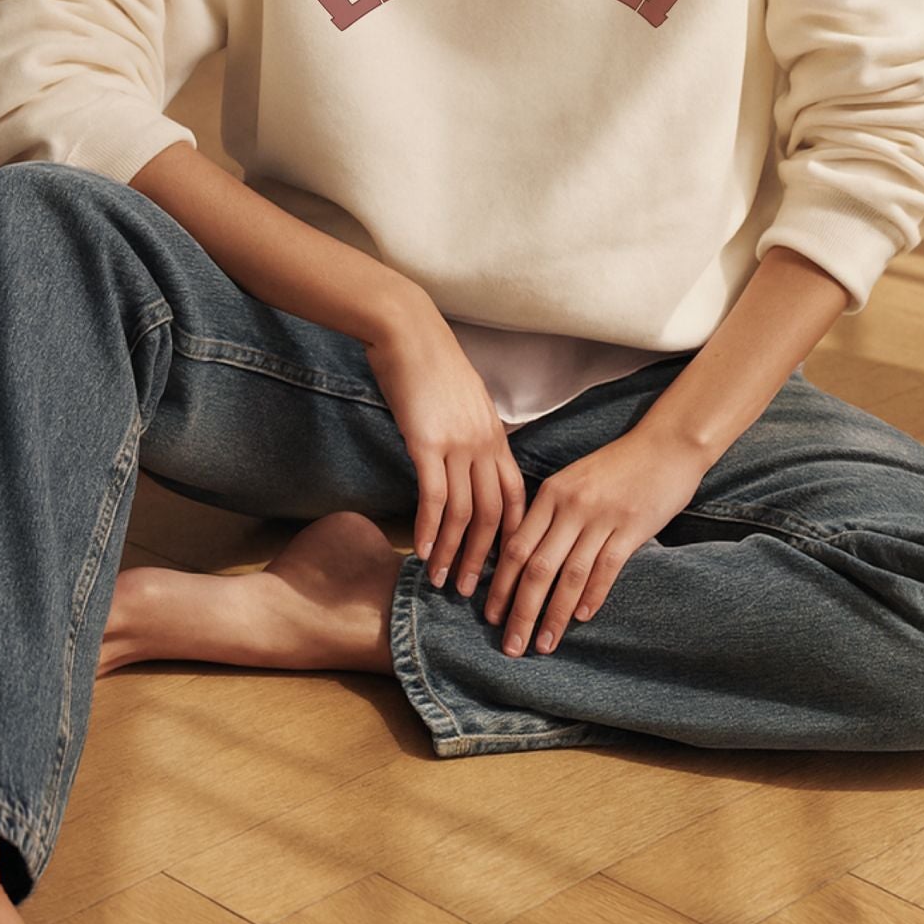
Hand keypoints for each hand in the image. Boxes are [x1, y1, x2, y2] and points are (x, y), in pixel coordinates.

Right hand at [365, 300, 526, 596]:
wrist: (408, 331)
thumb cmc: (431, 362)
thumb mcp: (465, 399)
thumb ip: (473, 432)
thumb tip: (471, 458)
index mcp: (495, 435)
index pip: (515, 495)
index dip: (512, 534)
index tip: (506, 565)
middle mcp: (483, 444)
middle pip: (493, 514)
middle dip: (485, 557)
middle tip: (476, 592)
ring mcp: (457, 444)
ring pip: (463, 512)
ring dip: (453, 552)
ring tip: (444, 582)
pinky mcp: (427, 443)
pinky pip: (434, 496)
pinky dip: (429, 529)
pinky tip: (422, 552)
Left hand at [482, 428, 710, 656]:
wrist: (666, 444)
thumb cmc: (618, 465)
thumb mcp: (574, 480)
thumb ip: (551, 513)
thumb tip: (527, 556)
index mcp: (551, 493)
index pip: (515, 547)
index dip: (501, 585)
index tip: (491, 617)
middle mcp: (571, 506)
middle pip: (536, 567)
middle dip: (520, 611)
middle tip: (510, 646)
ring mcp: (601, 517)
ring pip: (569, 575)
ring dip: (554, 615)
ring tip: (543, 645)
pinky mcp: (631, 528)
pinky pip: (605, 569)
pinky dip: (592, 596)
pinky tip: (582, 619)